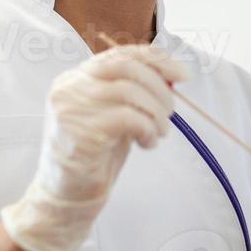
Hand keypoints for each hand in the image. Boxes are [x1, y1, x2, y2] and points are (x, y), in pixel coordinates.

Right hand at [1, 43, 190, 250]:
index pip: (119, 54)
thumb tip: (172, 76)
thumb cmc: (95, 156)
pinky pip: (128, 118)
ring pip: (129, 91)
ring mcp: (71, 107)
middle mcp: (69, 87)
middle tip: (171, 112)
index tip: (182, 74)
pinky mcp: (81, 131)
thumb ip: (133, 93)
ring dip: (155, 113)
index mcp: (75, 78)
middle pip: (125, 67)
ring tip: (160, 133)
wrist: (68, 197)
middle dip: (159, 87)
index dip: (156, 59)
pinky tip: (147, 144)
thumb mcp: (114, 115)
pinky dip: (148, 129)